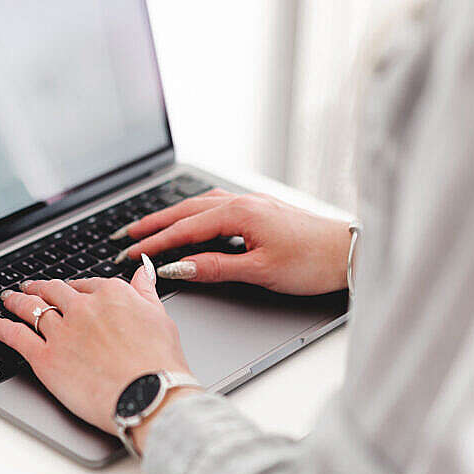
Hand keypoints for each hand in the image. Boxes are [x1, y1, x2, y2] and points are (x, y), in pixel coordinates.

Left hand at [0, 260, 194, 436]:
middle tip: (31, 288)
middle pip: (54, 292)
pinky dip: (2, 328)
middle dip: (40, 288)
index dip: (74, 287)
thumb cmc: (159, 362)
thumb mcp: (160, 317)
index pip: (86, 285)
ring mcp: (61, 332)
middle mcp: (83, 307)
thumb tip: (143, 270)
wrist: (148, 395)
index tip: (68, 289)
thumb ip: (145, 291)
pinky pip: (16, 336)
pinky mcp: (45, 357)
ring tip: (9, 300)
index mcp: (111, 294)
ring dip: (17, 302)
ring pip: (31, 309)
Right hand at [114, 189, 350, 294]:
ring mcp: (252, 202)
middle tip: (125, 235)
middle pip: (186, 211)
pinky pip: (217, 205)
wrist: (348, 252)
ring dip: (172, 216)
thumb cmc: (311, 262)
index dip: (154, 243)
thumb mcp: (258, 271)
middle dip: (153, 223)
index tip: (130, 254)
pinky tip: (191, 220)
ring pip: (200, 205)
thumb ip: (213, 268)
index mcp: (240, 213)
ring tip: (149, 227)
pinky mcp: (261, 209)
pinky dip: (195, 213)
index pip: (184, 229)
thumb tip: (176, 268)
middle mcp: (243, 201)